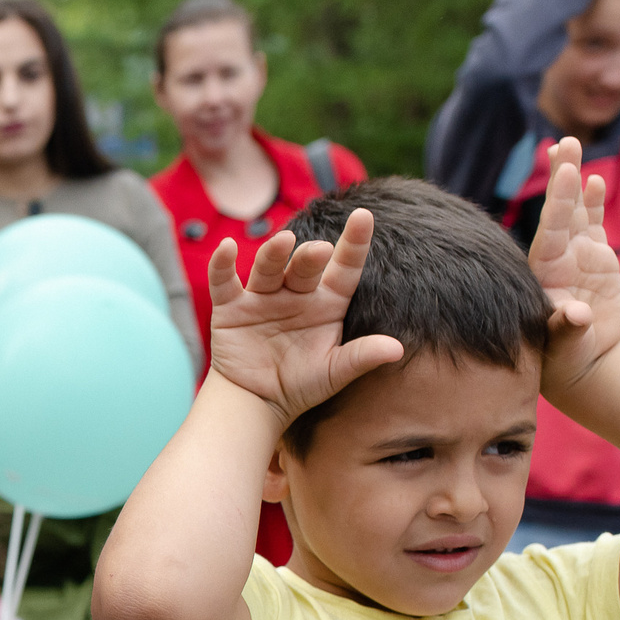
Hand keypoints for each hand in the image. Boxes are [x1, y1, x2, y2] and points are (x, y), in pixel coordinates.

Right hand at [202, 208, 404, 426]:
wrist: (257, 403)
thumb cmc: (301, 385)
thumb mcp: (334, 372)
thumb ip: (361, 357)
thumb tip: (397, 350)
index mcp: (327, 303)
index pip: (345, 268)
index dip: (355, 243)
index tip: (364, 216)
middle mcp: (296, 293)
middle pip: (304, 266)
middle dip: (310, 256)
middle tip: (319, 250)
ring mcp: (262, 297)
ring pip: (268, 267)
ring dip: (274, 253)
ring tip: (283, 241)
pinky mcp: (230, 308)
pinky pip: (225, 282)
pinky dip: (222, 265)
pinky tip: (227, 247)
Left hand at [527, 138, 619, 397]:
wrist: (581, 359)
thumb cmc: (566, 354)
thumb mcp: (565, 342)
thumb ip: (568, 326)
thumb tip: (577, 314)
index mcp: (545, 272)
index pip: (552, 230)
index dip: (558, 203)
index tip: (565, 174)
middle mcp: (557, 256)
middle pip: (559, 209)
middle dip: (560, 176)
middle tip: (561, 142)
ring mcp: (575, 253)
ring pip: (575, 208)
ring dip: (572, 178)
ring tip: (569, 144)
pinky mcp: (595, 256)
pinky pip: (593, 222)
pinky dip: (594, 202)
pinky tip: (594, 179)